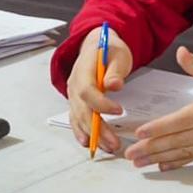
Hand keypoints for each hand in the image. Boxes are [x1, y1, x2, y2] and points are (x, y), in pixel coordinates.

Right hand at [65, 26, 133, 154]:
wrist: (96, 45)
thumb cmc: (108, 49)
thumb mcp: (117, 54)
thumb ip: (115, 70)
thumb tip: (114, 84)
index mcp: (83, 70)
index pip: (87, 91)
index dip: (101, 104)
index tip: (119, 110)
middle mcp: (74, 84)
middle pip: (83, 110)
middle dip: (98, 129)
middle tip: (114, 142)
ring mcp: (73, 95)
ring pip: (79, 118)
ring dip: (93, 135)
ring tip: (109, 147)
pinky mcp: (76, 102)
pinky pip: (76, 119)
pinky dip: (82, 132)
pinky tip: (89, 143)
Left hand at [124, 47, 192, 170]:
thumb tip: (180, 53)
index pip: (183, 120)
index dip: (161, 127)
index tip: (141, 132)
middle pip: (181, 140)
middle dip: (153, 147)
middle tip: (130, 153)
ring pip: (186, 152)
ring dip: (161, 157)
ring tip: (139, 162)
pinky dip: (179, 162)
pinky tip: (162, 165)